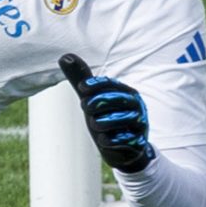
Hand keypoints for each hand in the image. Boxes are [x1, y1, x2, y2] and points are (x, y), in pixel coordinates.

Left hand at [59, 53, 153, 173]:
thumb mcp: (91, 99)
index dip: (96, 84)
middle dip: (99, 102)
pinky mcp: (139, 143)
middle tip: (84, 106)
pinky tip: (103, 140)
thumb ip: (80, 79)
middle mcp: (136, 106)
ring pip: (124, 119)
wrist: (123, 150)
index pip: (111, 84)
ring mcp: (140, 125)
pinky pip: (128, 140)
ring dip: (104, 122)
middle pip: (119, 99)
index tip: (82, 88)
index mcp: (126, 92)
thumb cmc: (106, 118)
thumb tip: (65, 56)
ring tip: (94, 124)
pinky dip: (113, 140)